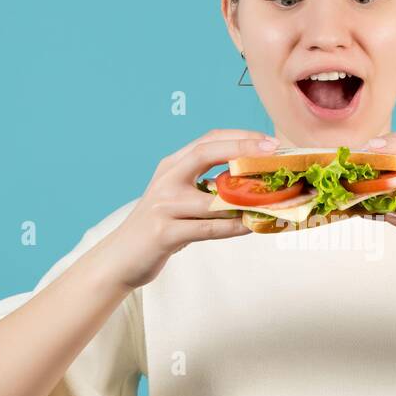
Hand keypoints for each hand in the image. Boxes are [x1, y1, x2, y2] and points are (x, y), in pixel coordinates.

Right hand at [99, 129, 277, 289]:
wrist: (121, 258)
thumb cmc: (158, 227)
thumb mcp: (178, 199)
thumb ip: (206, 188)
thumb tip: (251, 184)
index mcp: (171, 167)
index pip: (207, 140)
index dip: (239, 137)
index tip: (268, 141)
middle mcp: (166, 180)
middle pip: (206, 152)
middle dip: (242, 148)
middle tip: (273, 152)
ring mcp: (163, 206)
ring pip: (214, 199)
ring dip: (248, 200)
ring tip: (275, 200)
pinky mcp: (165, 233)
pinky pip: (208, 228)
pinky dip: (233, 228)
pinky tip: (251, 226)